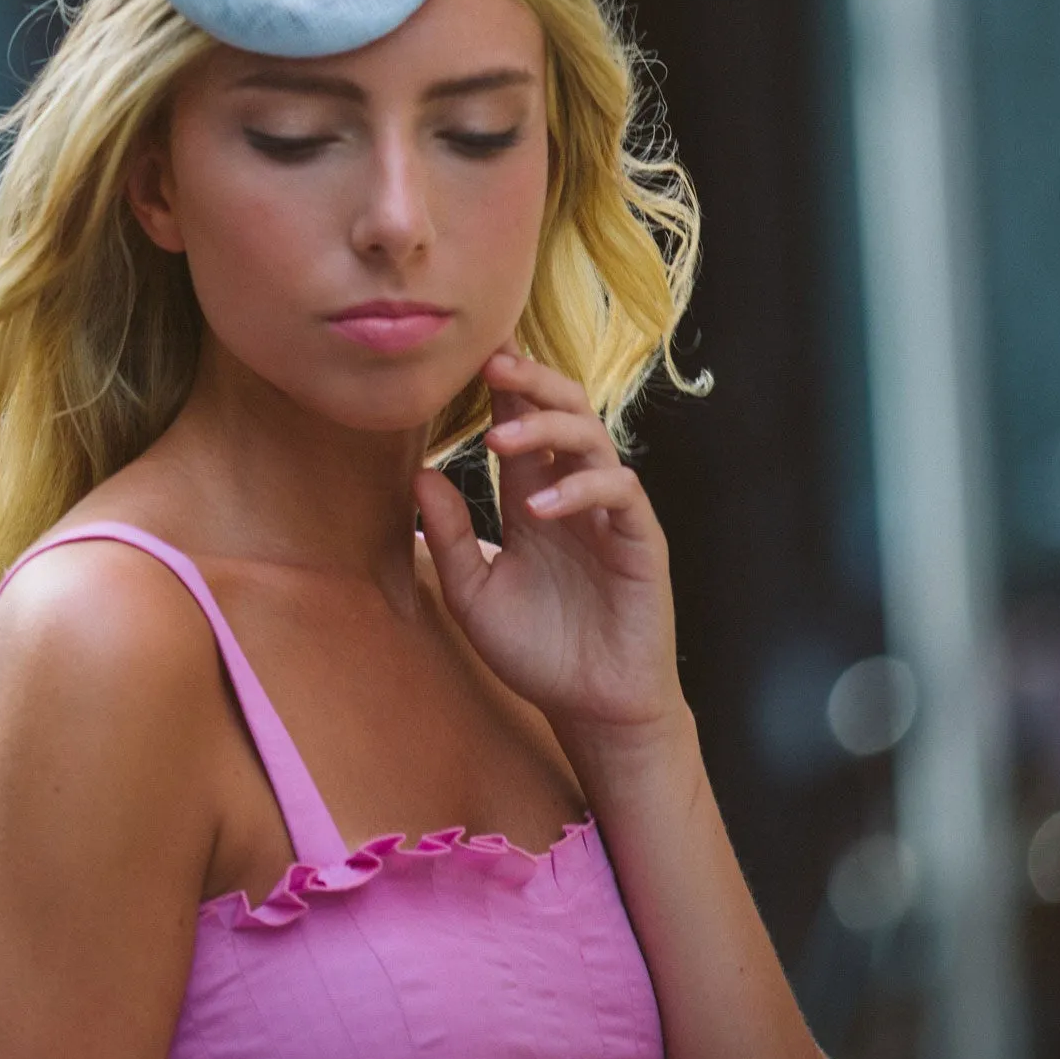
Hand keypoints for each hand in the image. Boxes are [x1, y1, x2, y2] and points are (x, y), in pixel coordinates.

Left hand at [414, 350, 686, 763]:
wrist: (591, 706)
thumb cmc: (537, 651)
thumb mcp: (473, 596)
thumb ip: (450, 537)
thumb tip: (419, 475)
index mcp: (530, 498)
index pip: (519, 424)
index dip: (501, 386)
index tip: (467, 351)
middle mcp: (571, 494)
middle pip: (562, 411)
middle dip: (529, 382)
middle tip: (490, 364)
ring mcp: (609, 513)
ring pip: (592, 438)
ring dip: (547, 428)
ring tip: (499, 440)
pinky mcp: (640, 539)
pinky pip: (619, 492)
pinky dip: (579, 489)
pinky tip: (540, 507)